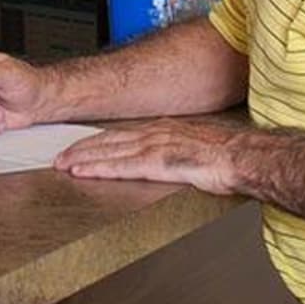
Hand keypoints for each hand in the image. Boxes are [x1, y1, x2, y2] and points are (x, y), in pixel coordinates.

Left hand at [51, 115, 251, 193]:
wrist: (245, 157)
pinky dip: (101, 168)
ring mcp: (157, 146)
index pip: (121, 135)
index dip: (96, 141)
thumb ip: (171, 152)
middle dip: (82, 149)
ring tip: (64, 165)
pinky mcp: (161, 162)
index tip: (77, 148)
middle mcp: (156, 133)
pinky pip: (124, 166)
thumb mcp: (192, 148)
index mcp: (163, 130)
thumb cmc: (225, 156)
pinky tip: (85, 173)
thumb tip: (161, 161)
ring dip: (84, 159)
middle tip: (59, 157)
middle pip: (109, 140)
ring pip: (111, 151)